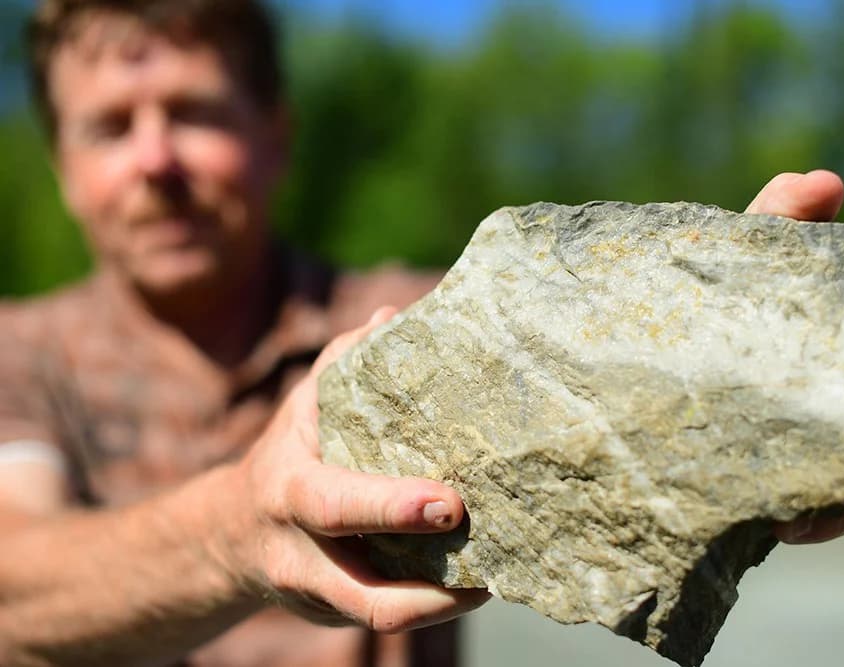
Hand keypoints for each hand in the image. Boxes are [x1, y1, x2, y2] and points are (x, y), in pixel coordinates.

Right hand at [222, 307, 489, 629]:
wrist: (230, 538)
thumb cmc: (287, 456)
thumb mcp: (303, 408)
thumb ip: (345, 363)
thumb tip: (393, 317)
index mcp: (292, 493)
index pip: (338, 506)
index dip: (393, 508)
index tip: (451, 502)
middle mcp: (301, 556)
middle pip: (361, 590)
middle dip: (429, 587)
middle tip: (493, 565)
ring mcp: (319, 597)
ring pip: (381, 618)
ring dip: (444, 607)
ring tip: (498, 579)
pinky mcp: (337, 617)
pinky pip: (387, 617)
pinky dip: (434, 605)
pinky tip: (479, 582)